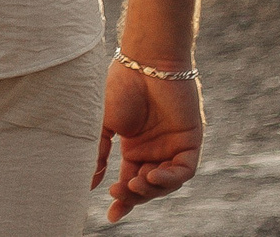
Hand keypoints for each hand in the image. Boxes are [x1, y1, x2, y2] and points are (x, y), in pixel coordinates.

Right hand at [94, 59, 203, 221]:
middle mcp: (155, 150)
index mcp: (134, 147)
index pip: (129, 181)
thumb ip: (99, 152)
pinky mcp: (190, 142)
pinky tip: (152, 176)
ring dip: (150, 189)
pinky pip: (183, 171)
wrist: (144, 63)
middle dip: (134, 197)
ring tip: (133, 184)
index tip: (110, 215)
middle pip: (148, 187)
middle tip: (118, 196)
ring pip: (166, 183)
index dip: (122, 200)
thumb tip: (89, 181)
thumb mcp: (102, 124)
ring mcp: (173, 147)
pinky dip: (169, 178)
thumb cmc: (119, 87)